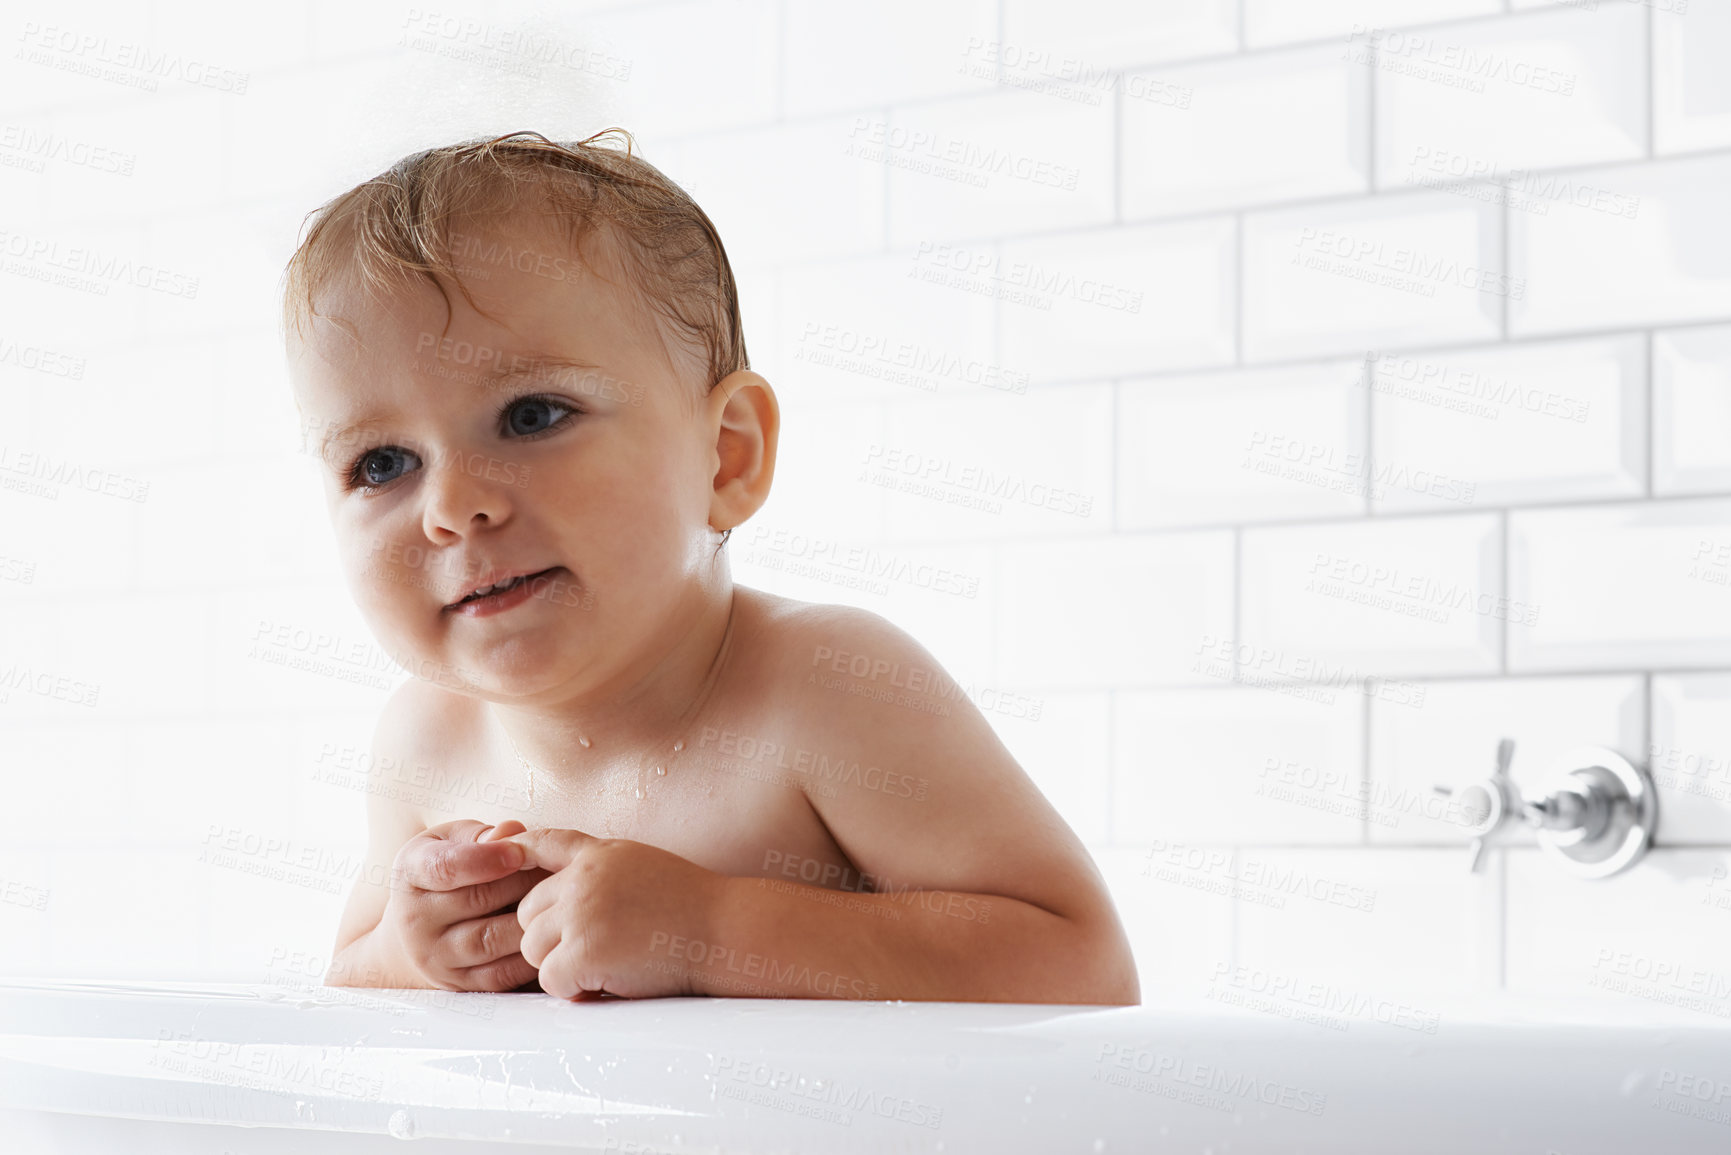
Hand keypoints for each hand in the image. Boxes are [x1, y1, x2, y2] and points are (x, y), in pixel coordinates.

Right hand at [372, 818, 554, 991]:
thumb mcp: (453, 841)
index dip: (485, 859)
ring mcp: (433, 957)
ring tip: (556, 900)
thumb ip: (482, 835)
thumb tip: (511, 832)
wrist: (420, 926)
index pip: (444, 867)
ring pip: (491, 940)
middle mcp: (414, 919)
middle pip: (477, 901)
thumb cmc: (448, 870)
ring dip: (530, 919)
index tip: (519, 852)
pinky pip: (501, 974)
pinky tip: (548, 933)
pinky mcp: (457, 984)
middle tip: (556, 870)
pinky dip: (530, 955)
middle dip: (523, 883)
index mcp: (411, 873)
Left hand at [499, 827, 723, 1000]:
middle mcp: (583, 879)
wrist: (724, 932)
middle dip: (550, 935)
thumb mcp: (642, 864)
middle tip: (590, 950)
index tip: (506, 859)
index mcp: (598, 853)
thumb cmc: (692, 906)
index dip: (518, 853)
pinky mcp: (584, 952)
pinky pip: (550, 980)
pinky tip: (606, 982)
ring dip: (560, 964)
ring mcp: (581, 914)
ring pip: (532, 949)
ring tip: (602, 965)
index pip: (543, 843)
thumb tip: (559, 885)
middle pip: (528, 912)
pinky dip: (573, 990)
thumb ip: (599, 867)